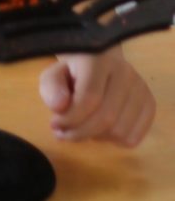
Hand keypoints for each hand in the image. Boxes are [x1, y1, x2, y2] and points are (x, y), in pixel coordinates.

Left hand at [39, 46, 154, 145]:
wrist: (99, 59)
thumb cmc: (73, 70)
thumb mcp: (53, 74)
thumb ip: (50, 88)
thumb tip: (60, 107)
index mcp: (98, 58)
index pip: (89, 97)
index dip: (71, 118)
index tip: (54, 125)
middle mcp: (124, 71)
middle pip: (106, 117)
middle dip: (80, 132)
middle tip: (63, 133)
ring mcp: (140, 87)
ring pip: (120, 131)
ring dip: (95, 137)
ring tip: (82, 127)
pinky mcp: (150, 103)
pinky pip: (133, 138)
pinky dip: (113, 141)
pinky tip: (101, 129)